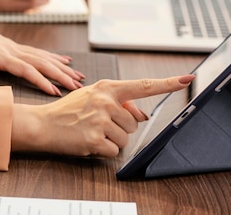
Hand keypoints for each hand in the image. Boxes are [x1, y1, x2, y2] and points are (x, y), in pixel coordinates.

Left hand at [0, 4, 83, 94]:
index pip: (25, 68)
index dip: (40, 80)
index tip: (55, 91)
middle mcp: (11, 49)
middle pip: (41, 62)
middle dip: (61, 75)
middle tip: (78, 86)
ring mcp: (14, 46)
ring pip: (44, 57)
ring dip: (62, 67)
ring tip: (79, 76)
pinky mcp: (14, 46)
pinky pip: (38, 52)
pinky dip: (54, 57)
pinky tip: (66, 61)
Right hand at [11, 75, 194, 156]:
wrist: (43, 124)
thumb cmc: (68, 111)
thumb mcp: (93, 97)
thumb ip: (119, 102)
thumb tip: (141, 115)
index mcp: (108, 88)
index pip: (144, 86)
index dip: (168, 84)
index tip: (187, 79)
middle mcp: (106, 101)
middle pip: (134, 123)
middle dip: (120, 127)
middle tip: (98, 123)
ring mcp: (101, 120)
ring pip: (126, 138)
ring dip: (112, 139)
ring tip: (92, 131)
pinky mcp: (95, 139)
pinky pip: (115, 151)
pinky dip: (104, 151)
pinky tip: (89, 142)